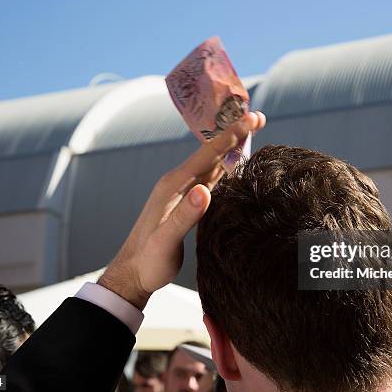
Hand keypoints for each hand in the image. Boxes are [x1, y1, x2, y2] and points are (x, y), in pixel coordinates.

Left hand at [98, 112, 265, 309]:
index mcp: (174, 186)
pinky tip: (235, 164)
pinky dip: (226, 166)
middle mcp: (177, 183)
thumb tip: (205, 190)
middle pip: (211, 152)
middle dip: (235, 134)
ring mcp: (182, 192)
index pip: (207, 154)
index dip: (231, 135)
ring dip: (232, 147)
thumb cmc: (149, 261)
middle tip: (258, 117)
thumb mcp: (165, 241)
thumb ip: (184, 216)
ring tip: (251, 132)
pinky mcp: (187, 202)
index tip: (252, 118)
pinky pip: (210, 177)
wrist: (133, 273)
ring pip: (212, 162)